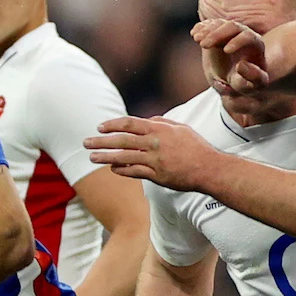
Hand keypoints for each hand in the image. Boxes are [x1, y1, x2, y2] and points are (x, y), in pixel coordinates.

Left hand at [86, 116, 215, 191]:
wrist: (209, 169)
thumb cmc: (196, 148)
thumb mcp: (180, 128)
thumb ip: (161, 123)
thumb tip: (146, 119)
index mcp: (159, 129)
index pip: (129, 124)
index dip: (112, 124)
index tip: (99, 127)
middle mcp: (154, 143)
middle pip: (122, 140)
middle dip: (101, 141)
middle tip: (86, 142)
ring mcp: (154, 160)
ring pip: (124, 157)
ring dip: (105, 157)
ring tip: (91, 157)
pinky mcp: (156, 175)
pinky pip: (134, 172)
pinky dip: (121, 170)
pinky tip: (112, 168)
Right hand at [191, 18, 269, 97]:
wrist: (231, 82)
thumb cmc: (243, 83)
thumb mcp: (249, 86)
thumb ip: (251, 78)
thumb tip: (241, 65)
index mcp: (256, 45)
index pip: (248, 37)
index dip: (238, 42)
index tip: (226, 51)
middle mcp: (244, 34)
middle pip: (232, 27)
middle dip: (217, 34)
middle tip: (204, 44)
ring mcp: (229, 33)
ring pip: (219, 24)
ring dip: (207, 30)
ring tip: (196, 39)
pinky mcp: (216, 33)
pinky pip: (209, 25)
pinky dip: (201, 27)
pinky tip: (194, 34)